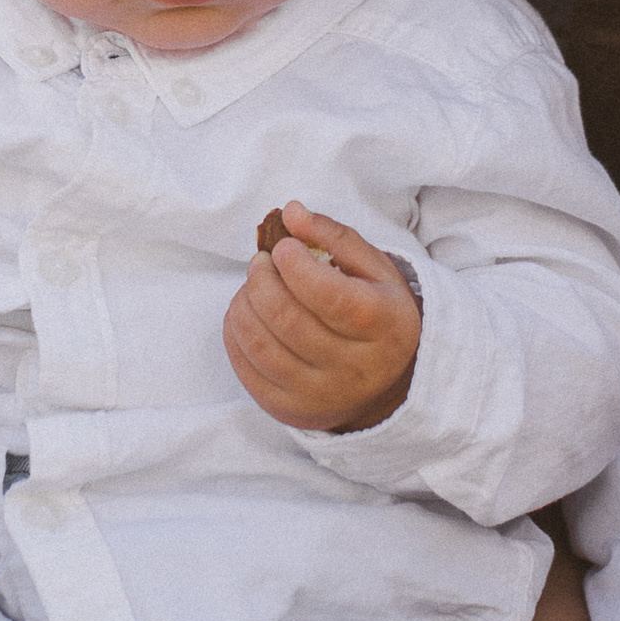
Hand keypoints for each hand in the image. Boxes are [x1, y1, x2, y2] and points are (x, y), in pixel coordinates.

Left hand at [224, 203, 420, 434]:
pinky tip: (245, 314)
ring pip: (262, 345)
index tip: (282, 247)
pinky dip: (235, 332)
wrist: (384, 383)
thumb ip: (334, 236)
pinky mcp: (289, 408)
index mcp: (384, 326)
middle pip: (288, 319)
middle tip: (260, 263)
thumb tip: (291, 212)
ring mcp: (321, 394)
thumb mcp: (373, 270)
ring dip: (244, 304)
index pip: (328, 295)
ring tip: (252, 286)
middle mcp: (355, 367)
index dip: (294, 264)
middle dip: (262, 280)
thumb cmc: (375, 313)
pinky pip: (246, 368)